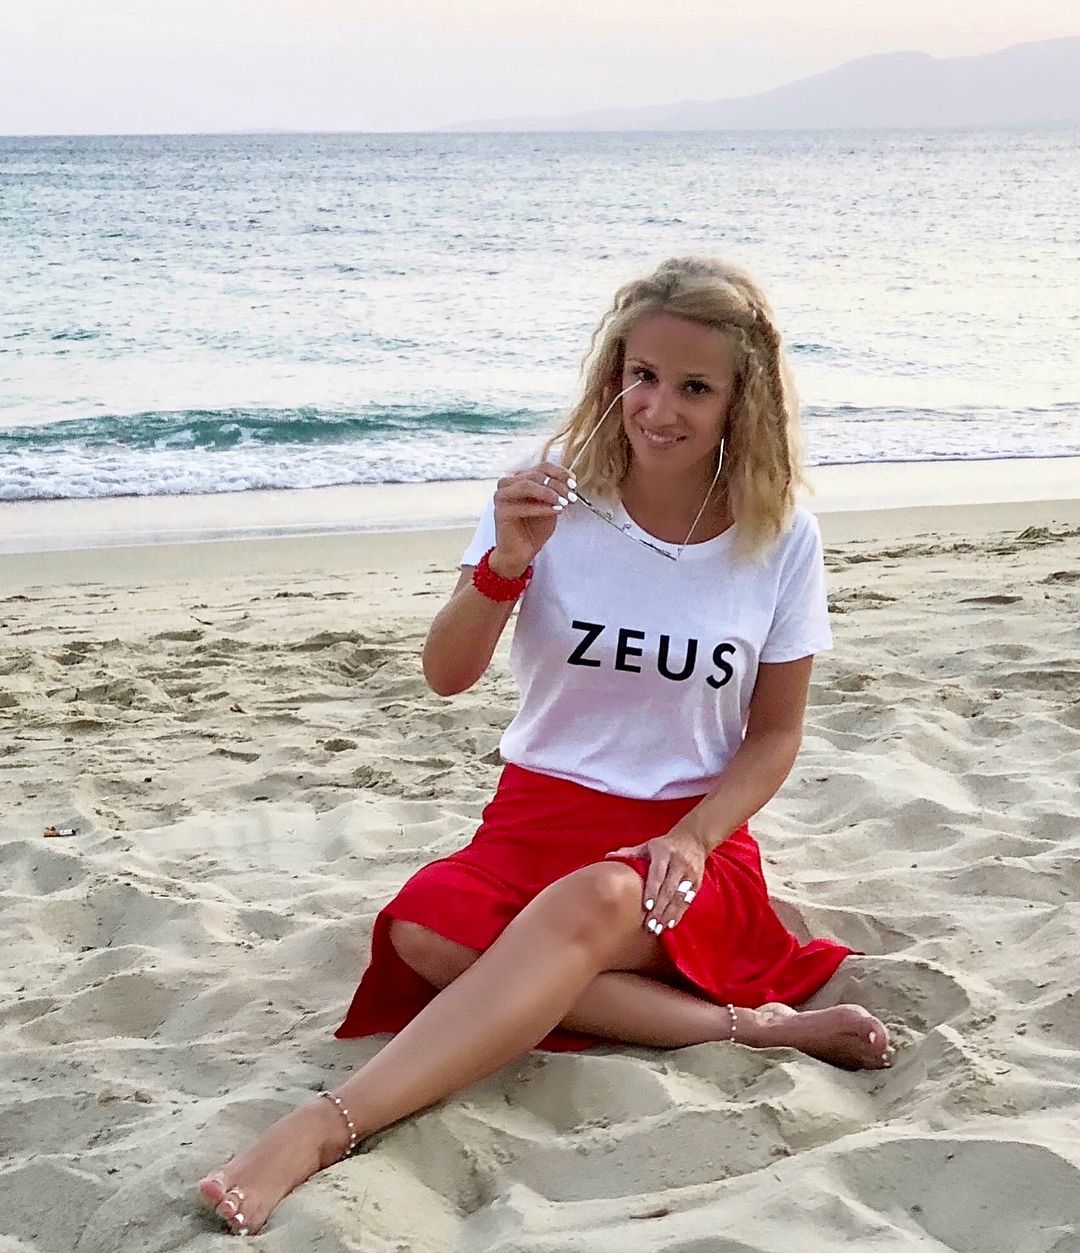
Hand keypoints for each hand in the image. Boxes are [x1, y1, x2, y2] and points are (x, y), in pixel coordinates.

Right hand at [490, 461, 576, 575]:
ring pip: (527, 485)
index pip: (542, 467)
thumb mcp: (550, 506)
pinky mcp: (500, 511)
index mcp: (520, 479)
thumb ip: (556, 493)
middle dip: (558, 485)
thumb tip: (570, 483)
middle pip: (536, 475)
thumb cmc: (534, 529)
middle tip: (572, 497)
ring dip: (549, 493)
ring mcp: (502, 496)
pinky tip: (557, 510)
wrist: (521, 552)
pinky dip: (543, 507)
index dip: (560, 473)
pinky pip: (524, 505)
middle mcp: (508, 484)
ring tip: (564, 503)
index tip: (574, 483)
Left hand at [604, 823, 709, 935]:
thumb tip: (609, 857)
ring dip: (669, 914)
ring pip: (679, 897)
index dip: (652, 891)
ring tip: (658, 929)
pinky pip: (687, 900)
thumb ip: (631, 853)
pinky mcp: (697, 882)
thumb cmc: (664, 846)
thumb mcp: (648, 845)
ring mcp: (689, 873)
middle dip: (660, 909)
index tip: (646, 906)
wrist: (693, 839)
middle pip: (669, 889)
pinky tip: (670, 924)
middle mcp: (678, 863)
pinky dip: (679, 913)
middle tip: (650, 925)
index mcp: (664, 853)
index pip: (658, 874)